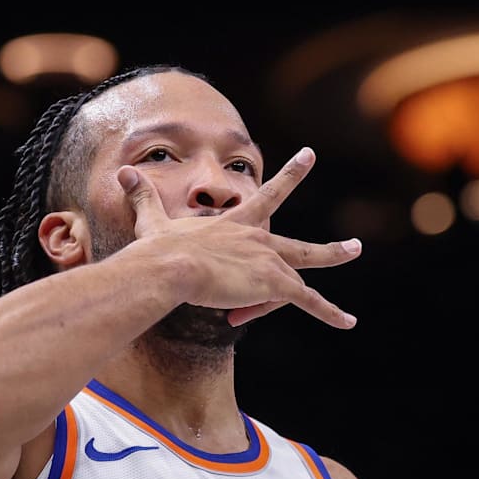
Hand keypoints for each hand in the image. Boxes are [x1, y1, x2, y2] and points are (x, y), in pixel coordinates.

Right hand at [119, 147, 360, 328]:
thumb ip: (143, 197)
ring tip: (350, 308)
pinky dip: (329, 313)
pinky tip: (348, 323)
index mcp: (237, 224)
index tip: (309, 155)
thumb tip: (121, 173)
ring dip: (326, 289)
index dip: (290, 175)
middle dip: (330, 249)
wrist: (170, 265)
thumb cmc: (158, 248)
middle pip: (300, 244)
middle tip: (356, 247)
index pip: (269, 195)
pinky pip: (308, 301)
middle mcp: (259, 239)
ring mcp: (269, 261)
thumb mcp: (153, 220)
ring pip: (304, 276)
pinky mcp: (273, 283)